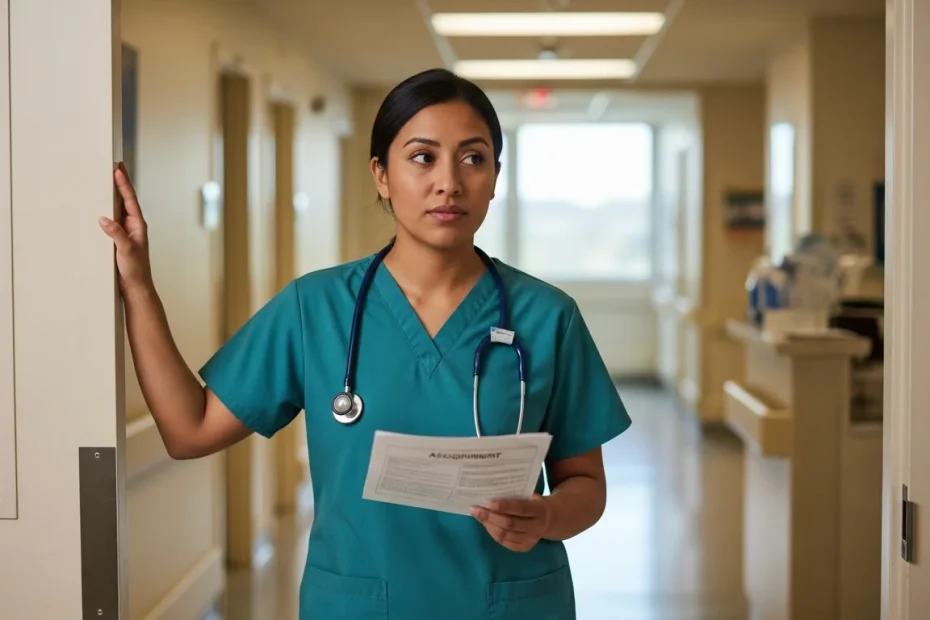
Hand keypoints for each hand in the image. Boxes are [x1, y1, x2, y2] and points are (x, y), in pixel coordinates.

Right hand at [99, 162, 152, 292]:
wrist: (136, 287)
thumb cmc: (135, 270)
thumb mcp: (125, 250)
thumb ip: (116, 234)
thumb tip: (104, 218)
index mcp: (138, 225)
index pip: (130, 200)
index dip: (124, 184)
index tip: (118, 169)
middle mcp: (133, 226)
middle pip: (126, 199)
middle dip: (121, 182)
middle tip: (116, 165)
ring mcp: (127, 231)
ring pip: (119, 208)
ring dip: (114, 193)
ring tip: (109, 178)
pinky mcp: (119, 239)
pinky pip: (112, 219)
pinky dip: (107, 209)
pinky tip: (100, 205)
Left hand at [471, 494, 551, 552]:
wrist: (553, 519)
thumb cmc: (535, 503)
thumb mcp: (532, 496)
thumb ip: (517, 495)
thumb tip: (492, 492)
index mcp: (540, 510)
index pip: (521, 509)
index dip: (504, 506)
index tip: (488, 502)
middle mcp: (537, 527)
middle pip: (510, 524)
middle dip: (491, 517)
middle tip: (476, 509)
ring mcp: (531, 539)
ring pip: (506, 535)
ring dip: (489, 525)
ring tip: (478, 515)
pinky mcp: (525, 547)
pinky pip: (506, 543)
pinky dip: (493, 534)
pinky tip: (486, 525)